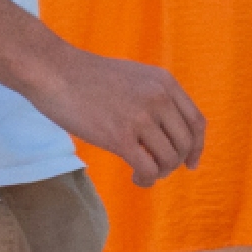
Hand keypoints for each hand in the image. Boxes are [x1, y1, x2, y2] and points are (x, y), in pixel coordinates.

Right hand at [27, 49, 206, 186]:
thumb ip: (154, 96)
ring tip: (142, 173)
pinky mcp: (120, 137)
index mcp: (165, 83)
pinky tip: (135, 178)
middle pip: (185, 144)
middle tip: (157, 169)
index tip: (190, 163)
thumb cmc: (87, 77)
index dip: (196, 148)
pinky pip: (148, 169)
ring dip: (159, 173)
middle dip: (175, 163)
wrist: (54, 71)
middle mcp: (159, 98)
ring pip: (169, 160)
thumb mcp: (133, 76)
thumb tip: (166, 128)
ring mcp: (141, 117)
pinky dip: (145, 179)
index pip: (196, 122)